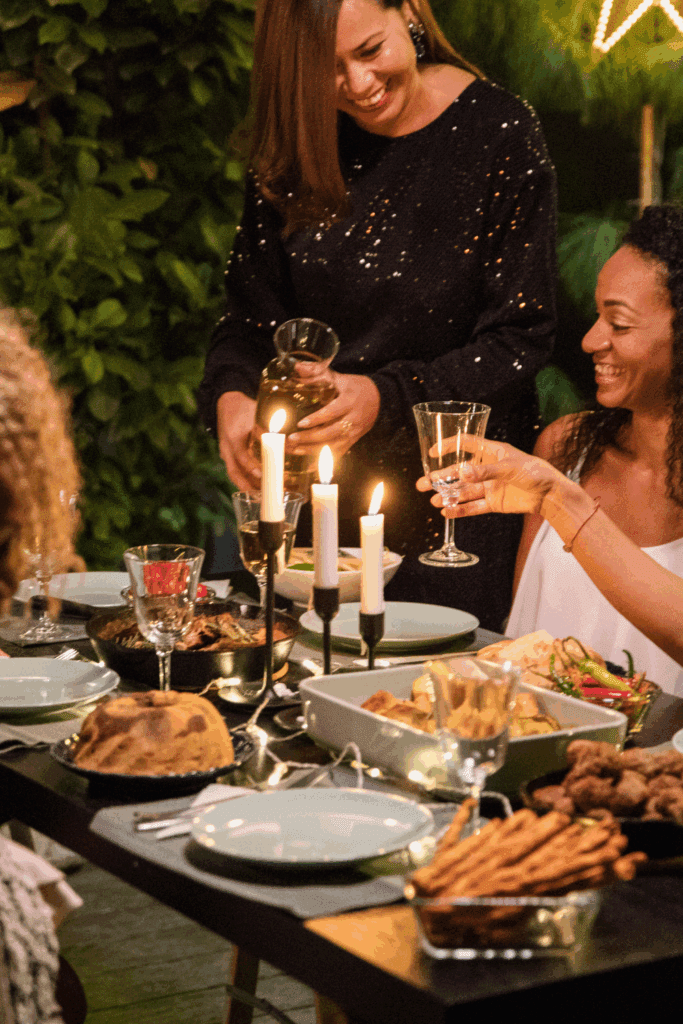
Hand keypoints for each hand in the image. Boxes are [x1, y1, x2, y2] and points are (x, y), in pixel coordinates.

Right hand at [216, 391, 260, 491]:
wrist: (227, 403)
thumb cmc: (244, 409)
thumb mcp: (256, 416)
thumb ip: (269, 432)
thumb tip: (291, 444)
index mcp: (232, 437)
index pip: (240, 455)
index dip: (250, 466)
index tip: (261, 474)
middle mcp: (226, 448)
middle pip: (234, 472)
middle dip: (248, 485)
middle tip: (263, 495)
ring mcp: (226, 454)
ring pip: (235, 474)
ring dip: (248, 486)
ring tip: (263, 497)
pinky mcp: (229, 456)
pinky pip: (236, 471)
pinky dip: (246, 480)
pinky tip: (258, 488)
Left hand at [287, 366, 379, 456]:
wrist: (380, 398)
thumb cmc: (357, 387)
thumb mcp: (340, 378)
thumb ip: (318, 373)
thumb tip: (297, 368)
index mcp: (349, 402)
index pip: (331, 412)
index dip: (316, 419)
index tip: (301, 424)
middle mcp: (353, 419)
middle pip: (330, 432)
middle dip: (310, 438)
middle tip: (291, 439)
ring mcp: (354, 432)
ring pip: (333, 446)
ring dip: (313, 450)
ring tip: (294, 450)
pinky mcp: (354, 440)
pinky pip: (339, 453)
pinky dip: (324, 460)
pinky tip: (311, 465)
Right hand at [416, 438, 567, 516]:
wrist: (550, 494)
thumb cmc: (534, 472)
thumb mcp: (509, 467)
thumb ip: (485, 472)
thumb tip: (462, 473)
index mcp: (491, 453)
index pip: (466, 444)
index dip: (449, 446)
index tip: (433, 452)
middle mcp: (487, 469)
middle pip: (458, 473)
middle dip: (440, 478)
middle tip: (422, 483)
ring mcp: (489, 486)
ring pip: (463, 491)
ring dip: (447, 495)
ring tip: (432, 500)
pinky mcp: (493, 503)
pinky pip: (473, 507)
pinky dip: (460, 510)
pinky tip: (447, 512)